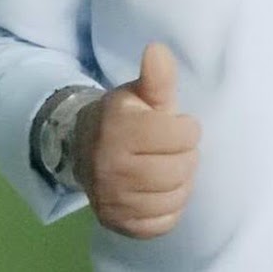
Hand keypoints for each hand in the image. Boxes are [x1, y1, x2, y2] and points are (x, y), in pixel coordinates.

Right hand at [73, 43, 200, 238]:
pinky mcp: (117, 224)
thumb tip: (157, 49)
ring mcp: (111, 200)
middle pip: (180, 169)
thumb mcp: (141, 92)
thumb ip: (157, 76)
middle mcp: (110, 167)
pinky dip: (169, 207)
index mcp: (119, 129)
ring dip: (181, 182)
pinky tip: (160, 190)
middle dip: (186, 155)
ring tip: (169, 166)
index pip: (183, 136)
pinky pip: (162, 223)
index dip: (187, 128)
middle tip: (174, 148)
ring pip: (174, 197)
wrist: (85, 149)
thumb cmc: (127, 116)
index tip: (177, 124)